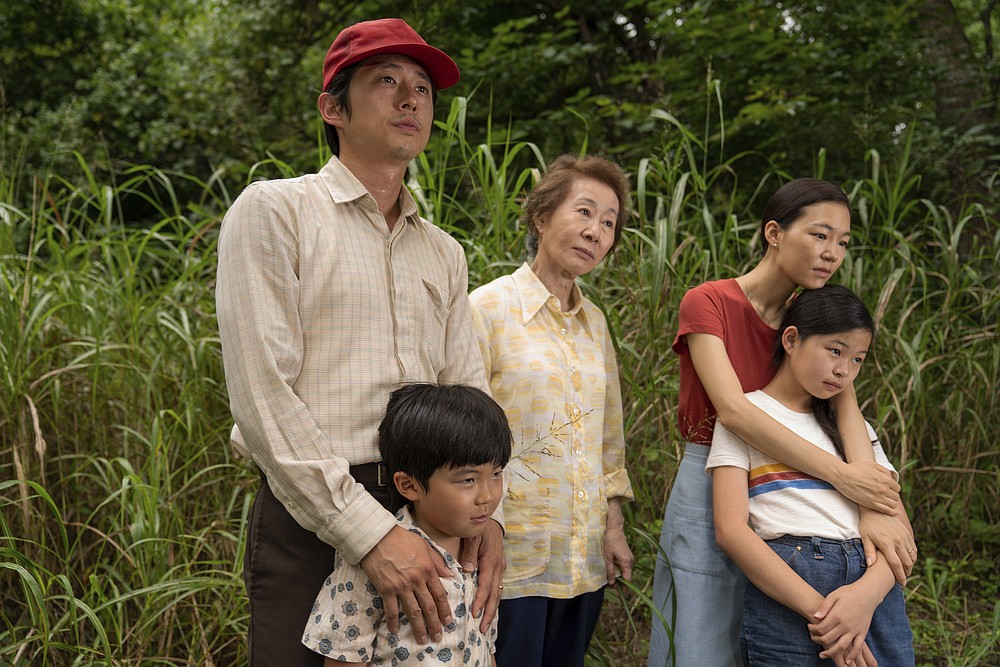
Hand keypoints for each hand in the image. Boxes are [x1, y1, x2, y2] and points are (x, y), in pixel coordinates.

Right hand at [360, 525, 452, 642]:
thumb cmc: (401, 538)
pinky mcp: (386, 589)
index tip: (448, 621)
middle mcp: (417, 580)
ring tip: (423, 639)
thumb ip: (438, 562)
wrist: (378, 537)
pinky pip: (391, 609)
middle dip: (435, 624)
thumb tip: (449, 574)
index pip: (440, 595)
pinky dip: (393, 621)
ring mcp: (401, 586)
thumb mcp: (425, 546)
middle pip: (429, 607)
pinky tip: (395, 630)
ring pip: (413, 612)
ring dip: (419, 628)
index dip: (445, 610)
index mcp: (428, 570)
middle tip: (438, 636)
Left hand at [459, 519, 504, 632]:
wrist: (494, 522)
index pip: (486, 585)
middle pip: (494, 594)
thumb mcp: (473, 536)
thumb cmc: (481, 529)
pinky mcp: (499, 569)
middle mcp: (498, 567)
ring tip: (485, 625)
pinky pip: (497, 588)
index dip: (480, 600)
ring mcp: (500, 569)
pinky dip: (493, 601)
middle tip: (482, 628)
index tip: (474, 613)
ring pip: (497, 593)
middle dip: (488, 612)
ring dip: (492, 610)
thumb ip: (470, 552)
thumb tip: (467, 570)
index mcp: (491, 560)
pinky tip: (489, 610)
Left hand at [603, 498, 632, 584]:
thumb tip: (611, 583)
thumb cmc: (610, 541)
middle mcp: (630, 562)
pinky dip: (618, 569)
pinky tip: (610, 568)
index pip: (628, 580)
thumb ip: (610, 570)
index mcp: (627, 563)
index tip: (611, 587)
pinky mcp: (627, 556)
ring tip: (607, 576)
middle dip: (617, 581)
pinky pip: (624, 567)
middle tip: (606, 582)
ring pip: (625, 572)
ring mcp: (630, 559)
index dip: (621, 586)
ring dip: (617, 575)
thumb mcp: (608, 557)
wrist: (614, 529)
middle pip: (626, 577)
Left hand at [808, 583, 880, 664]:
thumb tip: (815, 617)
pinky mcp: (863, 632)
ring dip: (831, 653)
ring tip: (823, 655)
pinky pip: (858, 647)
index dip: (813, 630)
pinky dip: (852, 655)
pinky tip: (846, 661)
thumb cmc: (848, 593)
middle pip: (829, 638)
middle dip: (818, 640)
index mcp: (837, 615)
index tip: (809, 627)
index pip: (821, 628)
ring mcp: (855, 630)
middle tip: (812, 638)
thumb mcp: (833, 595)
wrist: (867, 593)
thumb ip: (824, 607)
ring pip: (842, 646)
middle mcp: (846, 625)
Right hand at [835, 461, 899, 513]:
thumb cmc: (856, 469)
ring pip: (893, 504)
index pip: (897, 488)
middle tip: (885, 495)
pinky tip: (894, 512)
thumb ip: (885, 470)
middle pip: (896, 496)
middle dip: (891, 495)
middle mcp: (884, 489)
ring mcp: (878, 497)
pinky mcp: (872, 504)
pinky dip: (893, 512)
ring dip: (891, 503)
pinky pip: (888, 511)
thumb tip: (891, 478)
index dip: (893, 488)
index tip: (887, 489)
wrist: (843, 476)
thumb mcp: (872, 464)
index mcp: (885, 479)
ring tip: (885, 501)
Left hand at [858, 507, 915, 583]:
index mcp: (887, 544)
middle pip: (907, 562)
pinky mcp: (907, 533)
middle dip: (906, 572)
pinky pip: (913, 548)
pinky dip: (913, 556)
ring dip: (911, 565)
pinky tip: (909, 560)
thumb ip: (869, 551)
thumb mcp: (865, 537)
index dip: (900, 576)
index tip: (902, 584)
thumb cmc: (868, 524)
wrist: (877, 508)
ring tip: (906, 571)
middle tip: (904, 579)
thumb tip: (870, 566)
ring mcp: (904, 536)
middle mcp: (898, 541)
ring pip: (912, 556)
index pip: (896, 564)